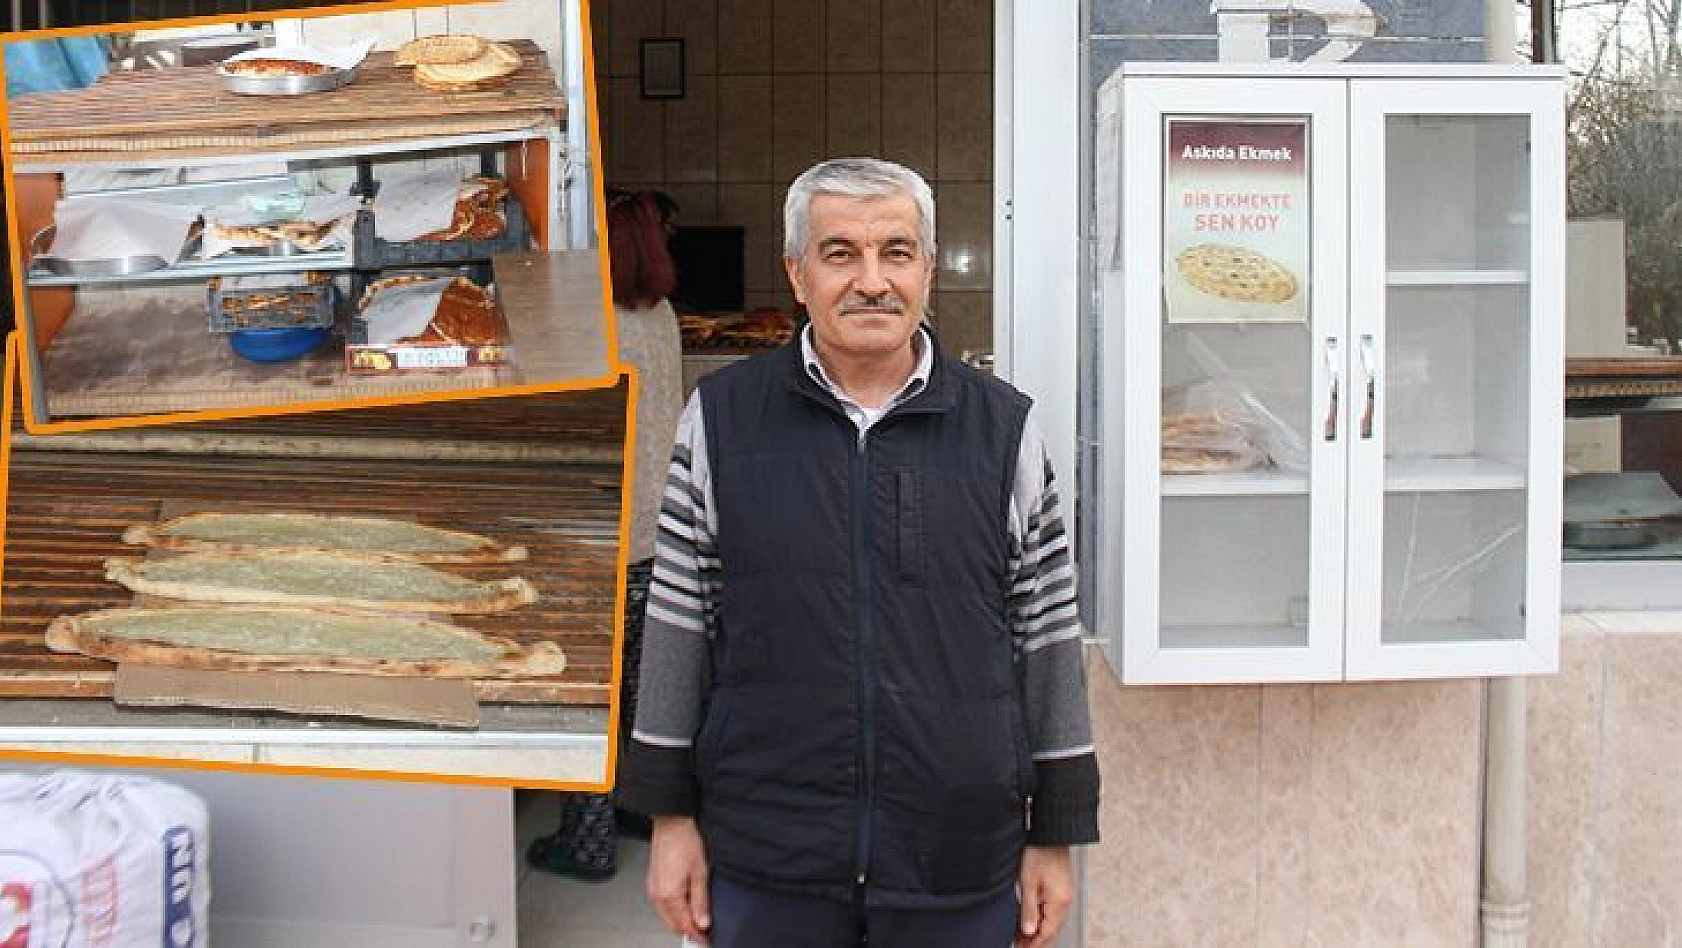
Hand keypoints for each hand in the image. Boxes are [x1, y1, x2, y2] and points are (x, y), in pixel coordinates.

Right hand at [647, 815, 711, 944]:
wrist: (671, 824)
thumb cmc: (685, 842)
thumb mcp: (700, 873)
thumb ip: (701, 901)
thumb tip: (703, 922)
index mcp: (669, 895)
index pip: (684, 926)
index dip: (698, 936)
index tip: (707, 940)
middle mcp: (657, 896)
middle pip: (674, 925)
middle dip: (689, 931)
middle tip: (705, 932)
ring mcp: (653, 890)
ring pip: (668, 917)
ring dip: (682, 921)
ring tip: (699, 918)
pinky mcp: (653, 884)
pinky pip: (664, 906)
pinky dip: (675, 910)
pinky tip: (686, 905)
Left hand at [1016, 845, 1073, 947]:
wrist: (1050, 833)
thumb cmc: (1040, 852)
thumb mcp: (1028, 882)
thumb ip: (1028, 909)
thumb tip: (1028, 931)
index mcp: (1060, 902)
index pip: (1047, 932)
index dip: (1033, 944)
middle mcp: (1065, 900)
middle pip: (1050, 928)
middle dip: (1034, 938)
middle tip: (1018, 944)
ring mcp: (1064, 894)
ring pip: (1049, 919)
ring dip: (1036, 928)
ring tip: (1020, 934)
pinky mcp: (1060, 888)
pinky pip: (1050, 909)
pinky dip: (1039, 916)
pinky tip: (1028, 917)